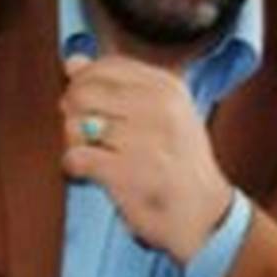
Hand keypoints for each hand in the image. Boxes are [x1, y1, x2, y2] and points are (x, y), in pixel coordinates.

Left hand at [60, 54, 233, 264]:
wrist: (204, 215)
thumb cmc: (178, 163)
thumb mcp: (161, 114)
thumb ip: (116, 86)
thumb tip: (72, 61)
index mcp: (167, 86)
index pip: (105, 67)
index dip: (85, 84)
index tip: (91, 107)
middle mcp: (158, 106)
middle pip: (82, 92)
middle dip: (73, 113)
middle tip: (87, 135)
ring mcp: (143, 139)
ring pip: (73, 124)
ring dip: (74, 143)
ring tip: (93, 155)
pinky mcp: (127, 172)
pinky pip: (74, 157)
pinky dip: (74, 167)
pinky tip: (90, 173)